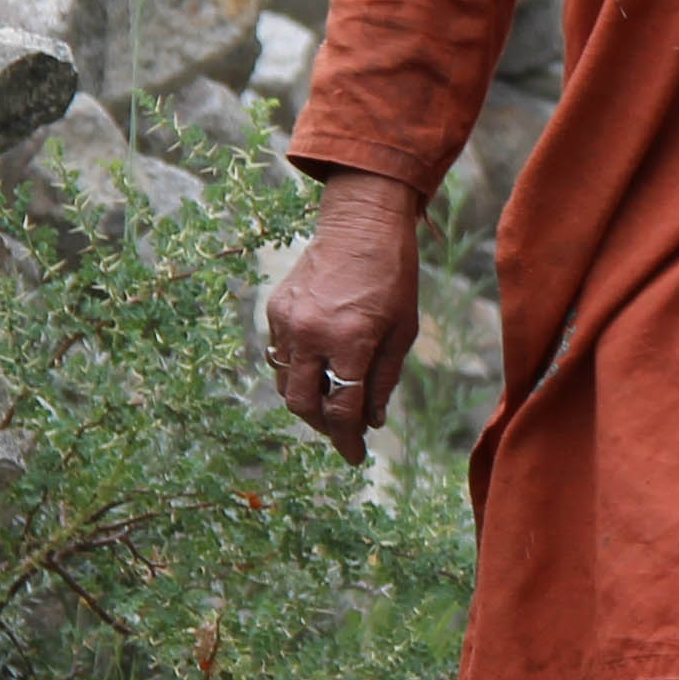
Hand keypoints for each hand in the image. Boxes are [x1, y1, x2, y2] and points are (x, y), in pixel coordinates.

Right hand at [263, 167, 423, 464]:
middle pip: (303, 404)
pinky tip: (319, 369)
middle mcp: (311, 334)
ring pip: (285, 383)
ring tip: (332, 403)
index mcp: (350, 341)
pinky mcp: (275, 309)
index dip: (348, 439)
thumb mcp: (403, 331)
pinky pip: (280, 355)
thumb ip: (384, 380)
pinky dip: (297, 370)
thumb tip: (370, 422)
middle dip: (323, 426)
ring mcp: (287, 321)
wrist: (362, 224)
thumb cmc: (393, 276)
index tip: (356, 455)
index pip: (342, 409)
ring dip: (307, 400)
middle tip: (342, 432)